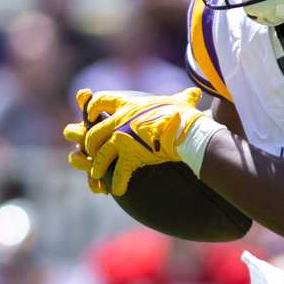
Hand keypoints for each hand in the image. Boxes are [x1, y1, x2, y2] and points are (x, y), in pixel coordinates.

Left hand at [63, 87, 209, 196]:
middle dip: (89, 144)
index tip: (88, 115)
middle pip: (93, 132)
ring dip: (97, 166)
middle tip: (91, 151)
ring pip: (100, 155)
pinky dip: (117, 184)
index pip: (100, 100)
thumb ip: (182, 97)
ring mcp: (122, 140)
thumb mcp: (179, 101)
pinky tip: (118, 190)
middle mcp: (119, 122)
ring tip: (97, 174)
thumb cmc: (182, 115)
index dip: (91, 108)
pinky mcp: (129, 157)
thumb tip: (194, 93)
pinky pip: (118, 173)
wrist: (185, 131)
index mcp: (127, 106)